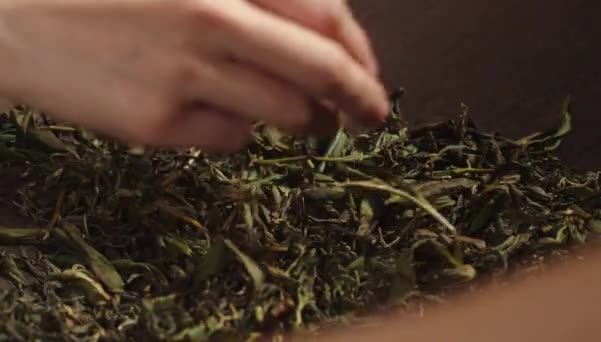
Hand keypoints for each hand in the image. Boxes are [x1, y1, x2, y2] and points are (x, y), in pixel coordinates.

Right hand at [0, 0, 387, 151]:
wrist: (10, 12)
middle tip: (373, 117)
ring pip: (285, 116)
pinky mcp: (156, 124)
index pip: (327, 18)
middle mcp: (211, 20)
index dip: (362, 55)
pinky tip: (218, 115)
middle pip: (321, 73)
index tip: (374, 78)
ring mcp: (183, 76)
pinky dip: (241, 131)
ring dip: (309, 123)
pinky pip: (231, 140)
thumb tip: (325, 32)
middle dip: (360, 101)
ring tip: (308, 121)